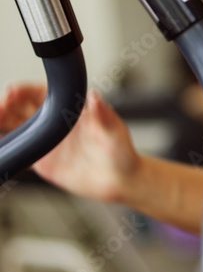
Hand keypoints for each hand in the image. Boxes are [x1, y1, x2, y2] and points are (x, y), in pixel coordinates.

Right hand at [0, 82, 138, 202]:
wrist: (121, 181)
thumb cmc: (122, 151)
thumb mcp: (115, 131)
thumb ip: (104, 114)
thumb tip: (95, 96)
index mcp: (70, 107)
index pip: (42, 93)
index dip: (24, 90)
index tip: (11, 92)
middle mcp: (55, 121)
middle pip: (22, 106)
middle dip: (6, 104)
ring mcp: (48, 141)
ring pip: (16, 125)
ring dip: (1, 121)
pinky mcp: (43, 161)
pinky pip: (20, 151)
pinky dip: (7, 148)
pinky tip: (1, 148)